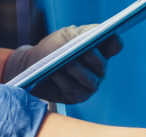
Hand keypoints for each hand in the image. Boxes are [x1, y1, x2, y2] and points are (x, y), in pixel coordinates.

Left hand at [3, 25, 123, 104]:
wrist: (31, 65)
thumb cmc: (51, 49)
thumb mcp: (67, 35)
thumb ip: (84, 32)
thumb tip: (101, 31)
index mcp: (99, 50)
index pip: (114, 46)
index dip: (114, 42)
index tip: (111, 37)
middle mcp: (97, 69)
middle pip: (102, 65)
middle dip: (94, 58)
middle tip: (86, 51)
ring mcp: (88, 85)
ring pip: (90, 80)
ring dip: (78, 71)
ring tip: (68, 64)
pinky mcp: (76, 97)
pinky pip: (74, 90)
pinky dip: (64, 81)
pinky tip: (55, 74)